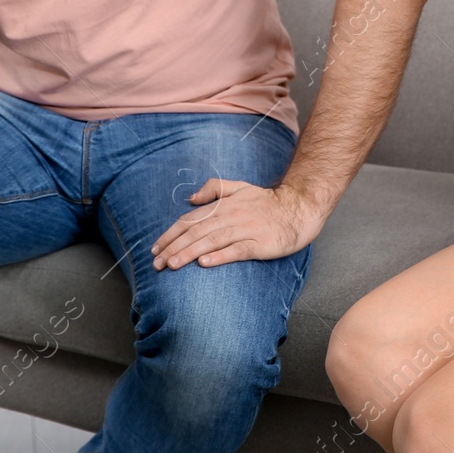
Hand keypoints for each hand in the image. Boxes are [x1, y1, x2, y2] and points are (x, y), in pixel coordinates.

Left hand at [150, 180, 325, 269]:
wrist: (298, 208)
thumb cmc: (267, 202)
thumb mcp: (240, 187)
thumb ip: (215, 188)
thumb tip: (190, 198)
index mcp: (223, 205)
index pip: (190, 220)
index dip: (171, 234)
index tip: (155, 249)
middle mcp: (231, 216)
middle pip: (197, 232)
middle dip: (174, 248)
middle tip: (157, 264)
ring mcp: (245, 229)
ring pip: (211, 241)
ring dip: (189, 253)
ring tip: (172, 265)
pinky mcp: (259, 243)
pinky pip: (236, 250)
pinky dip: (219, 256)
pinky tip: (204, 264)